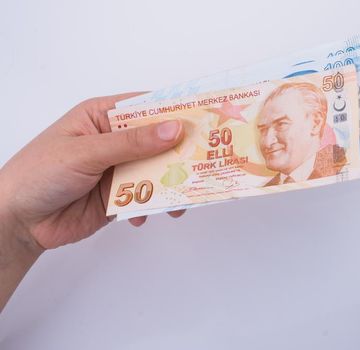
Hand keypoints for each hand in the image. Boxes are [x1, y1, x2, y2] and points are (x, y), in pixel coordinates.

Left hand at [0, 93, 185, 310]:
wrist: (17, 221)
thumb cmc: (38, 174)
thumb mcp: (85, 153)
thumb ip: (131, 143)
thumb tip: (173, 129)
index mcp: (103, 116)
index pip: (148, 107)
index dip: (177, 111)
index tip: (206, 118)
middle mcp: (114, 140)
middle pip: (160, 140)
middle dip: (181, 151)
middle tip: (208, 159)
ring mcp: (119, 168)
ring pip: (159, 170)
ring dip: (172, 182)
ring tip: (184, 193)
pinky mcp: (120, 197)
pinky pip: (149, 196)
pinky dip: (156, 205)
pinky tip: (149, 213)